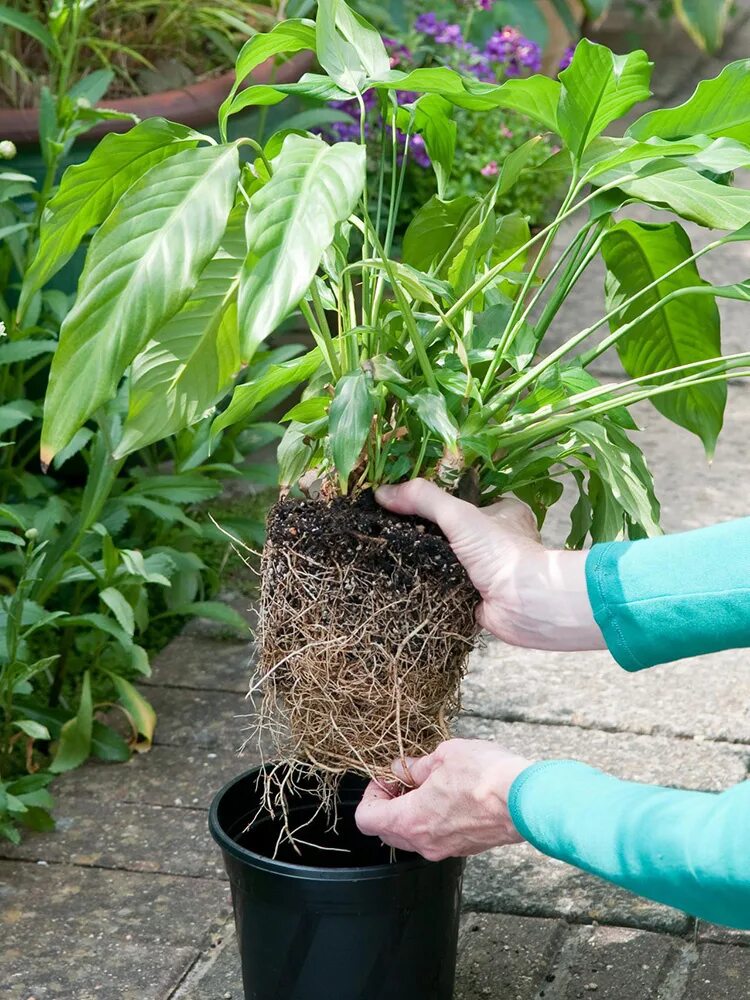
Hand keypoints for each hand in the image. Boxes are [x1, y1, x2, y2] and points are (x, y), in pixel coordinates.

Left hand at [355, 739, 531, 860]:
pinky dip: (432, 819)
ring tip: (429, 784)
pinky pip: (436, 837)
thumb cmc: (484, 776)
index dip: (370, 795)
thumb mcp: (444, 756)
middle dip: (389, 804)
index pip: (367, 820)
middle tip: (404, 779)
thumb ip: (417, 766)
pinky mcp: (466, 848)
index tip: (386, 777)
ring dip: (411, 812)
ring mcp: (445, 849)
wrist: (526, 799)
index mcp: (411, 820)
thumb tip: (404, 768)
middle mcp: (424, 842)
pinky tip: (449, 795)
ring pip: (413, 836)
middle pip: (387, 832)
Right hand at [376, 479, 605, 651]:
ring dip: (425, 560)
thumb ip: (423, 499)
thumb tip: (380, 492)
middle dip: (426, 532)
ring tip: (391, 552)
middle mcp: (498, 539)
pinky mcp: (476, 596)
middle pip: (452, 530)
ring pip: (447, 559)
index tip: (404, 501)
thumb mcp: (458, 514)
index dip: (435, 499)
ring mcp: (487, 569)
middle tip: (393, 529)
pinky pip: (445, 585)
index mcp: (503, 512)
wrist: (525, 605)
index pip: (463, 498)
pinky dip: (429, 585)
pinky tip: (404, 579)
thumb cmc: (500, 552)